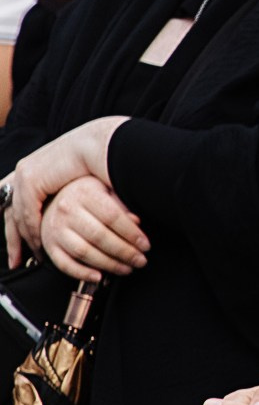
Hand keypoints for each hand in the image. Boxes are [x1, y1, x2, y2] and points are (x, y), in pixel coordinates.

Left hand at [5, 117, 127, 249]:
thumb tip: (72, 212)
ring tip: (31, 257)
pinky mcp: (32, 180)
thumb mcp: (78, 180)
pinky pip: (27, 213)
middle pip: (9, 210)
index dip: (16, 223)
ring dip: (21, 239)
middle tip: (14, 260)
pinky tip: (40, 245)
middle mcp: (24, 171)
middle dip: (12, 237)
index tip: (19, 242)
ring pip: (15, 214)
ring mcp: (25, 175)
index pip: (15, 200)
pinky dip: (32, 231)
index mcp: (34, 168)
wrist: (102, 144)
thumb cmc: (99, 159)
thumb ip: (68, 194)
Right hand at [28, 177, 146, 280]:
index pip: (112, 217)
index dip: (132, 234)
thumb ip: (121, 204)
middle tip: (140, 260)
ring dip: (108, 264)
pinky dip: (82, 273)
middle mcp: (67, 211)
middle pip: (99, 236)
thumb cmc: (87, 194)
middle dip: (124, 252)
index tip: (145, 245)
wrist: (53, 198)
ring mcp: (55, 229)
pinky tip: (99, 277)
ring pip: (84, 252)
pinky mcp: (49, 245)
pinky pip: (64, 264)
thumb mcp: (106, 190)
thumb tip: (137, 222)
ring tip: (127, 269)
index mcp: (85, 194)